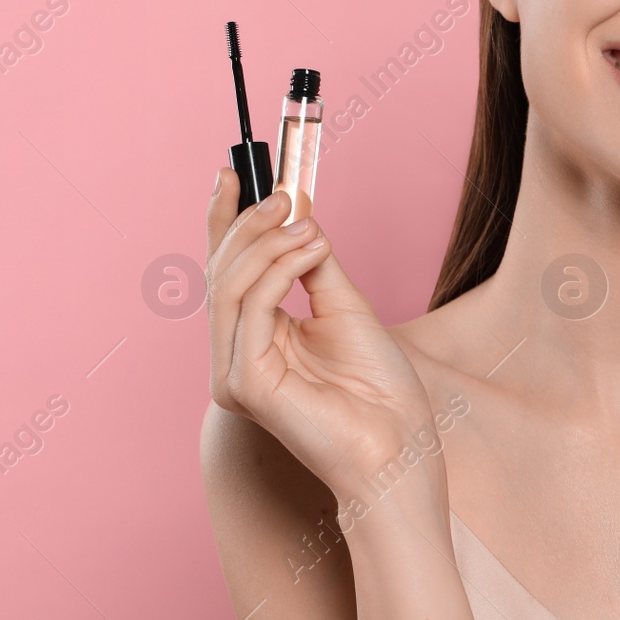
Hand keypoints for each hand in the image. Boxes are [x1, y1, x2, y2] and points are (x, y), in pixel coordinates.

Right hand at [206, 170, 441, 504]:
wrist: (399, 446)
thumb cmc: (378, 390)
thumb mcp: (344, 306)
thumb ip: (313, 263)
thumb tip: (298, 216)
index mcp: (252, 342)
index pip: (225, 271)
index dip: (223, 221)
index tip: (232, 173)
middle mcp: (233, 358)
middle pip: (220, 273)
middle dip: (248, 223)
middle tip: (284, 195)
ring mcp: (234, 374)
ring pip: (230, 286)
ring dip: (269, 243)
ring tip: (308, 224)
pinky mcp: (245, 384)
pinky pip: (252, 308)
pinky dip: (279, 270)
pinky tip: (310, 251)